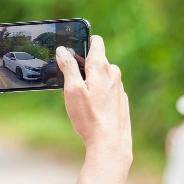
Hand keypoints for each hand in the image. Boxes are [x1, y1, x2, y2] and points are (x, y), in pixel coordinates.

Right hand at [56, 36, 131, 162]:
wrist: (110, 142)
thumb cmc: (89, 116)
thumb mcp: (72, 90)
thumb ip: (68, 67)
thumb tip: (63, 50)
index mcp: (101, 66)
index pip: (96, 42)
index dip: (84, 42)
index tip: (73, 51)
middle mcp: (113, 73)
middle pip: (96, 62)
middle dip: (82, 69)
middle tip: (70, 88)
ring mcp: (119, 87)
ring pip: (101, 77)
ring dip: (89, 83)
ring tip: (79, 103)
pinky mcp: (120, 99)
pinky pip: (106, 90)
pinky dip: (97, 94)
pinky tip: (91, 110)